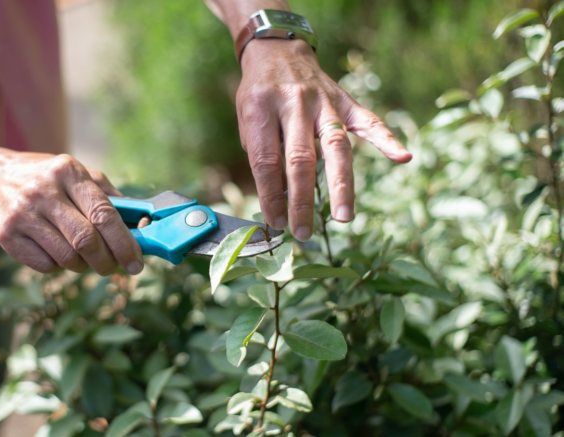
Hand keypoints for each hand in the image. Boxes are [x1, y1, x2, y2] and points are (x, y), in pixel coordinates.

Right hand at [0, 153, 142, 274]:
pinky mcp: (6, 235)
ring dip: (82, 265)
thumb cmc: (51, 181)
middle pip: (86, 240)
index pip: (103, 214)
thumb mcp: (80, 176)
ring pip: (66, 257)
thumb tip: (144, 227)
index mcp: (68, 172)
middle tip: (113, 268)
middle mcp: (43, 191)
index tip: (136, 263)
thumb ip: (111, 198)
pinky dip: (58, 267)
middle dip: (106, 261)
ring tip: (83, 258)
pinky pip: (45, 266)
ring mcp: (22, 214)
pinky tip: (56, 252)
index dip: (124, 243)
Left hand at [236, 39, 411, 239]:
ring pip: (335, 146)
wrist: (277, 51)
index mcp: (262, 107)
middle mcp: (294, 103)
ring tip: (343, 216)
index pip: (266, 160)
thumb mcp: (247, 119)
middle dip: (301, 200)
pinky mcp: (345, 100)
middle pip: (300, 158)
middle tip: (301, 232)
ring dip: (340, 184)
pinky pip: (368, 121)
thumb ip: (262, 153)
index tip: (275, 222)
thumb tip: (278, 200)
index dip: (271, 194)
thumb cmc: (259, 95)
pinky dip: (386, 139)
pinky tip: (402, 158)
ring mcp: (324, 101)